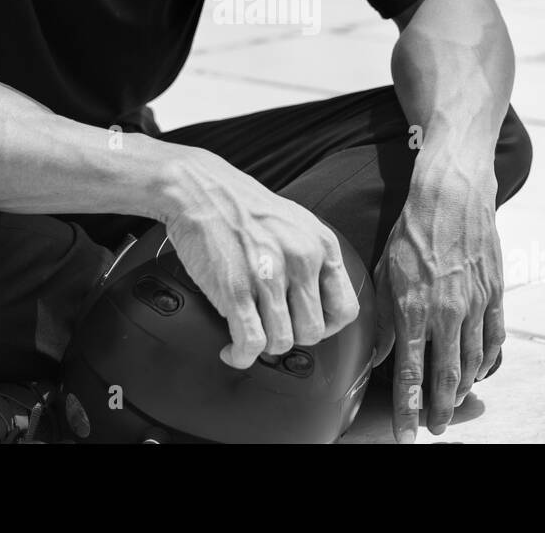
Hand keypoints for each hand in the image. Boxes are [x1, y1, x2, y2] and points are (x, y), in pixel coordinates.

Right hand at [157, 146, 360, 368]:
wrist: (199, 189)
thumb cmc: (243, 206)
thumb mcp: (296, 222)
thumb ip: (314, 256)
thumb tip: (319, 297)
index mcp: (321, 244)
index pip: (345, 309)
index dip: (327, 325)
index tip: (305, 324)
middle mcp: (301, 261)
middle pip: (313, 331)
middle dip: (291, 336)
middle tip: (272, 328)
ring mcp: (270, 277)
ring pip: (283, 342)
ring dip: (265, 347)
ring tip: (250, 337)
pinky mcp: (236, 290)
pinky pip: (252, 343)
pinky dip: (242, 355)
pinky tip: (233, 349)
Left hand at [373, 146, 504, 443]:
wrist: (451, 196)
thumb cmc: (411, 232)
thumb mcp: (384, 273)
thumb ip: (382, 319)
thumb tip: (378, 356)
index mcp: (412, 309)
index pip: (410, 373)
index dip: (408, 409)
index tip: (407, 434)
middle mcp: (445, 313)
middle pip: (445, 377)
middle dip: (439, 409)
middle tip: (435, 429)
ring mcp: (473, 305)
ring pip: (471, 362)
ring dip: (462, 389)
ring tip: (453, 406)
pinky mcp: (494, 294)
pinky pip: (493, 339)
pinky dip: (486, 361)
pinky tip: (479, 373)